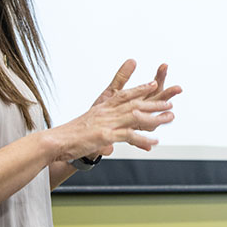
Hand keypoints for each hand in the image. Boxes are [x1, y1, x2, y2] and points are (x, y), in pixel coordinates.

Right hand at [50, 60, 180, 161]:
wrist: (56, 141)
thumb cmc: (69, 136)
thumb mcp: (87, 127)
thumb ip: (100, 128)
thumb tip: (108, 142)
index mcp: (102, 108)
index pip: (124, 95)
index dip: (140, 89)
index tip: (153, 84)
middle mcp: (106, 113)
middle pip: (135, 104)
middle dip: (154, 101)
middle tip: (170, 101)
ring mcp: (106, 123)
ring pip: (136, 116)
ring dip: (155, 117)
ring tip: (170, 117)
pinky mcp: (105, 136)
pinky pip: (129, 135)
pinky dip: (143, 139)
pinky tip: (154, 142)